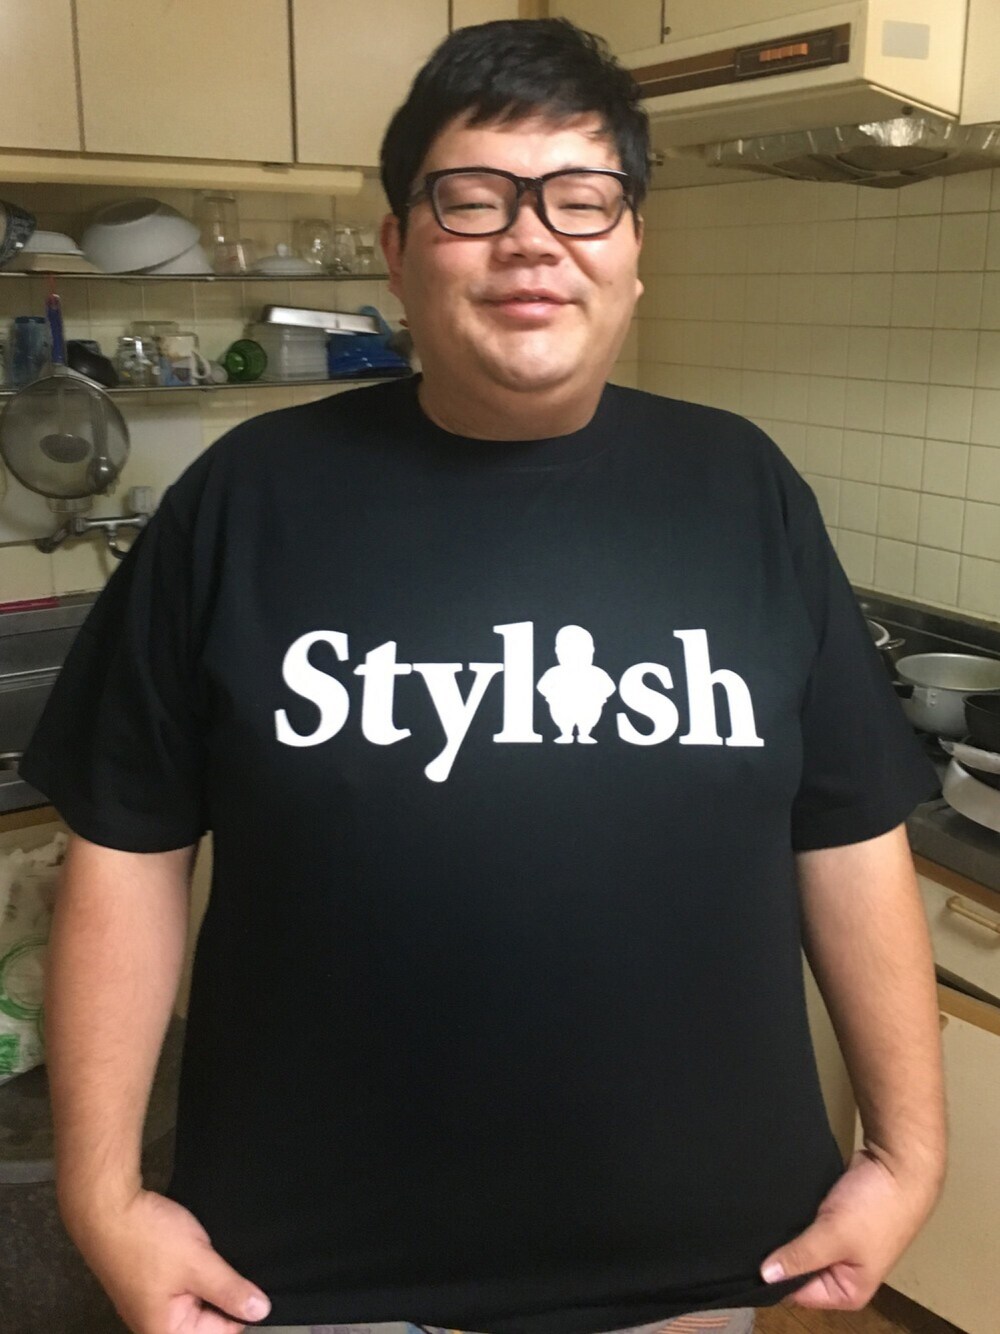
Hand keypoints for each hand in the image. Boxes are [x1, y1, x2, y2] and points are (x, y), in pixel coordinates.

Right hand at [64, 1187, 270, 1333]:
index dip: (241, 1307)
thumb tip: (261, 1311)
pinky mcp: (148, 1282)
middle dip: (222, 1291)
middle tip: (221, 1263)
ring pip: (196, 1299)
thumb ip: (230, 1290)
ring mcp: (150, 1303)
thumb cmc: (147, 1239)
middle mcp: (155, 1326)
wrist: (106, 1208)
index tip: (250, 1281)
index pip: (223, 1333)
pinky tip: (196, 1248)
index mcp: (166, 1333)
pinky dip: (194, 1269)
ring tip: (207, 1253)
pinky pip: (182, 1284)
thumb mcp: (198, 1264)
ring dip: (208, 1278)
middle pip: (208, 1319)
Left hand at [758, 1146, 944, 1309]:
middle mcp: (843, 1273)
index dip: (776, 1278)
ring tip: (759, 1221)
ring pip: (801, 1244)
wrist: (898, 1165)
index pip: (799, 1293)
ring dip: (786, 1234)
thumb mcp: (833, 1235)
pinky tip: (774, 1209)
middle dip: (780, 1253)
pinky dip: (795, 1218)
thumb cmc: (873, 1209)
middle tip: (751, 1236)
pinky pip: (806, 1225)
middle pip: (799, 1269)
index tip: (750, 1259)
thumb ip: (800, 1256)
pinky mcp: (833, 1219)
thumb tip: (764, 1276)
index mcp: (848, 1291)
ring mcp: (838, 1245)